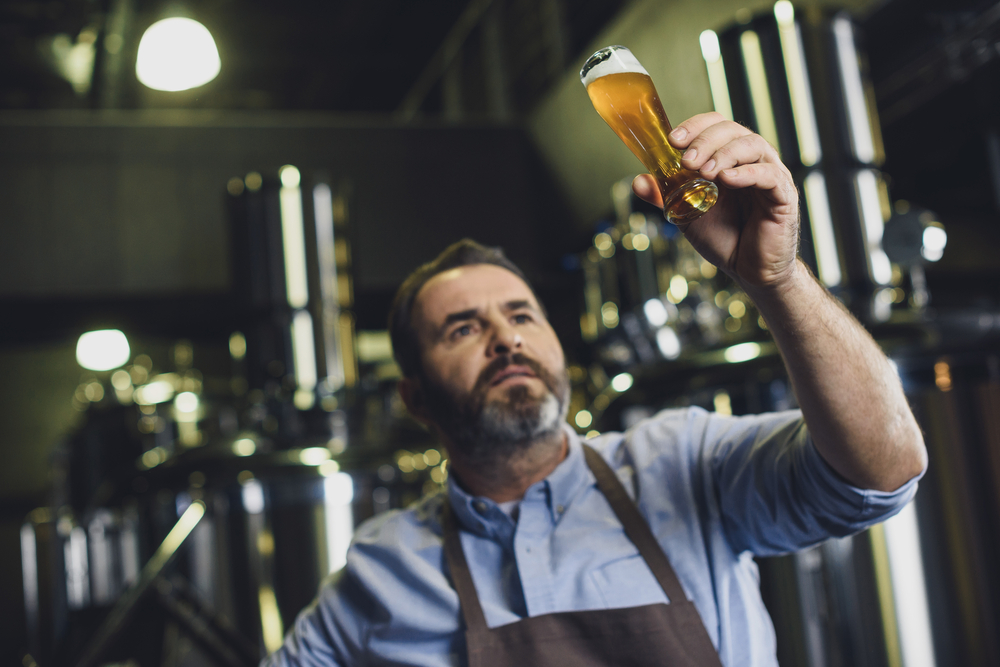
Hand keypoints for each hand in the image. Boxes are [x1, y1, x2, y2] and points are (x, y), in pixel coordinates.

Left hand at [632, 112, 799, 289]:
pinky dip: (747, 173)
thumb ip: (666, 195)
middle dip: (705, 140)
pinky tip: (728, 180)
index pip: (715, 125)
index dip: (695, 126)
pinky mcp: (783, 195)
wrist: (749, 270)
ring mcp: (770, 174)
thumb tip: (639, 181)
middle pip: (733, 130)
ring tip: (705, 172)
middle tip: (686, 160)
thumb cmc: (724, 237)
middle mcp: (751, 161)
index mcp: (728, 158)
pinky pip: (769, 175)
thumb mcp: (687, 214)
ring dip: (724, 154)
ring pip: (752, 145)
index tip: (673, 139)